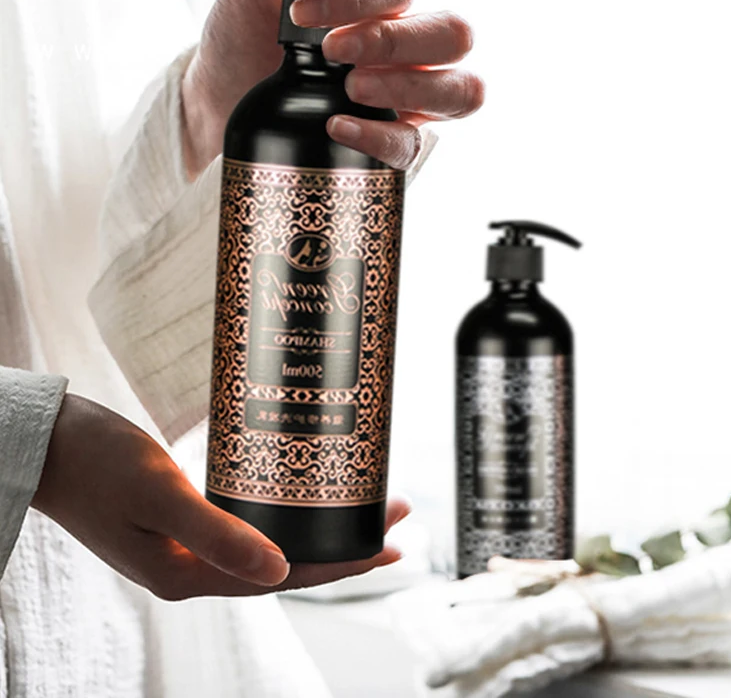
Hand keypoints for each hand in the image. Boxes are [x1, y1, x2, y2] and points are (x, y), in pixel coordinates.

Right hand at [32, 394, 408, 600]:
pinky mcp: (182, 516)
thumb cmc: (95, 463)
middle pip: (285, 560)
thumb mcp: (159, 493)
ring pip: (269, 540)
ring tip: (357, 508)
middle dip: (341, 542)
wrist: (48, 443)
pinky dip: (281, 511)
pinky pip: (245, 520)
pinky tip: (298, 496)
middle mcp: (192, 566)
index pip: (284, 577)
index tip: (390, 546)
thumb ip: (218, 534)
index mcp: (187, 575)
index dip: (342, 565)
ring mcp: (187, 543)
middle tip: (392, 515)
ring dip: (315, 525)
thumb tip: (282, 571)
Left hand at [182, 0, 483, 178]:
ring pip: (461, 90)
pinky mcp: (394, 140)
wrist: (225, 96)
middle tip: (336, 53)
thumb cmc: (245, 37)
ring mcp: (410, 96)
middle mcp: (409, 46)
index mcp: (381, 0)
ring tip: (351, 90)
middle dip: (397, 42)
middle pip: (453, 34)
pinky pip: (415, 145)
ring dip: (412, 87)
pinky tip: (340, 128)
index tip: (302, 14)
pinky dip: (385, 138)